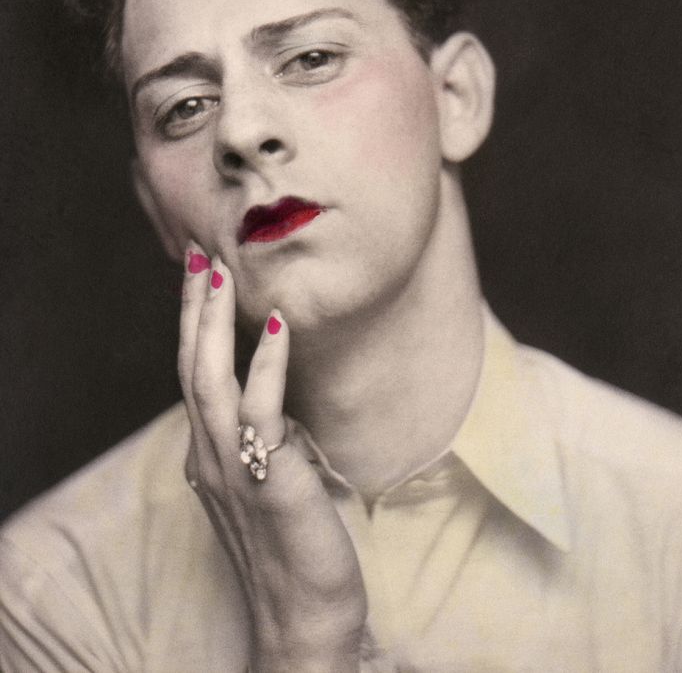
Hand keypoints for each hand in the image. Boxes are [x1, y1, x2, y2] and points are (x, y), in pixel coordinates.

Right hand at [179, 243, 367, 672]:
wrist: (303, 615)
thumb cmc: (293, 547)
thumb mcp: (264, 484)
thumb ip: (258, 442)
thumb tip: (268, 405)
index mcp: (208, 454)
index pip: (193, 375)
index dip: (195, 325)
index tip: (202, 278)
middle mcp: (209, 454)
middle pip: (191, 366)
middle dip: (194, 308)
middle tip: (199, 254)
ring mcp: (232, 465)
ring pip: (209, 378)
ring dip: (213, 322)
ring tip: (219, 272)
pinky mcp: (267, 475)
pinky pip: (260, 408)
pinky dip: (264, 362)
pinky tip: (276, 325)